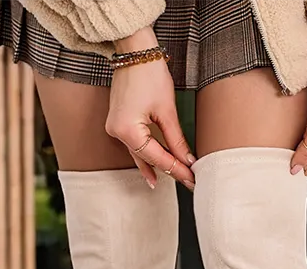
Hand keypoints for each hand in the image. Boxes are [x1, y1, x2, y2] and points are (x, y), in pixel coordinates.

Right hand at [106, 27, 195, 189]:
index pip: (157, 157)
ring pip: (139, 154)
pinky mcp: (118, 122)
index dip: (176, 168)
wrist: (134, 49)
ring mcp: (115, 127)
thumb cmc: (149, 72)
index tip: (191, 177)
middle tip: (188, 181)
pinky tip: (153, 169)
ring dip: (157, 165)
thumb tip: (187, 160)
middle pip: (147, 158)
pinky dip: (146, 155)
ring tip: (173, 180)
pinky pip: (134, 145)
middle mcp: (116, 132)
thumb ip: (176, 140)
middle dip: (169, 169)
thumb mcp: (167, 110)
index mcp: (127, 130)